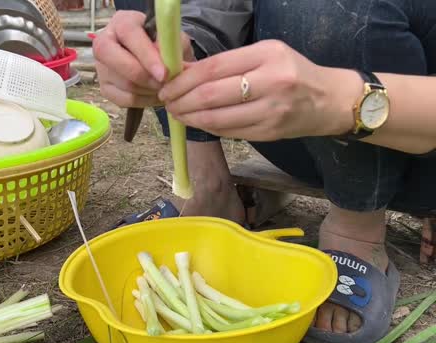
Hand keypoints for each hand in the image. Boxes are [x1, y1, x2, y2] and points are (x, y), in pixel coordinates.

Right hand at [93, 10, 195, 107]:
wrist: (155, 56)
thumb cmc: (162, 43)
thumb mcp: (172, 38)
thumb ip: (171, 45)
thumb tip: (167, 63)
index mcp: (122, 22)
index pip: (129, 34)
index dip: (146, 55)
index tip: (164, 73)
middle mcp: (105, 42)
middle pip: (115, 60)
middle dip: (142, 76)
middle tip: (163, 83)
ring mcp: (102, 67)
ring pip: (123, 83)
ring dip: (148, 90)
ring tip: (164, 88)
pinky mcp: (105, 87)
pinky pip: (124, 99)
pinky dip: (144, 100)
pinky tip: (155, 95)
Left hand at [158, 40, 359, 140]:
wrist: (329, 100)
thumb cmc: (292, 72)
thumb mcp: (265, 55)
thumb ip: (227, 64)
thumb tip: (183, 73)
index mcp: (267, 55)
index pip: (213, 67)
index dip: (184, 80)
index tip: (167, 86)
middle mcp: (271, 82)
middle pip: (211, 95)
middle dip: (181, 101)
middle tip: (168, 103)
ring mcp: (271, 110)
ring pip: (216, 118)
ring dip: (190, 118)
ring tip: (178, 114)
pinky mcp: (270, 133)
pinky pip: (229, 132)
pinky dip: (208, 128)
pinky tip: (198, 123)